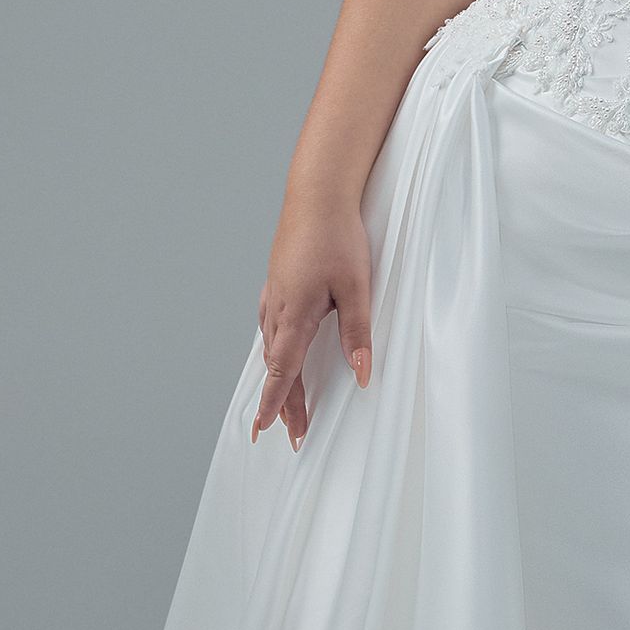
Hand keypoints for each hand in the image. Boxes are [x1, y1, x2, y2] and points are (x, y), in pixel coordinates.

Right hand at [253, 191, 373, 450]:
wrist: (315, 195)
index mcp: (295, 314)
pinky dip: (276, 352)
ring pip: (272, 348)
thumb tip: (363, 374)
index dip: (275, 403)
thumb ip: (358, 334)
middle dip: (284, 402)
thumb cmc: (337, 237)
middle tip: (291, 435)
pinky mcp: (277, 285)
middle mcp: (277, 309)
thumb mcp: (356, 288)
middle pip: (277, 366)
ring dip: (280, 378)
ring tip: (287, 406)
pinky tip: (280, 354)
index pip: (283, 371)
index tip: (265, 429)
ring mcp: (273, 296)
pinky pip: (271, 328)